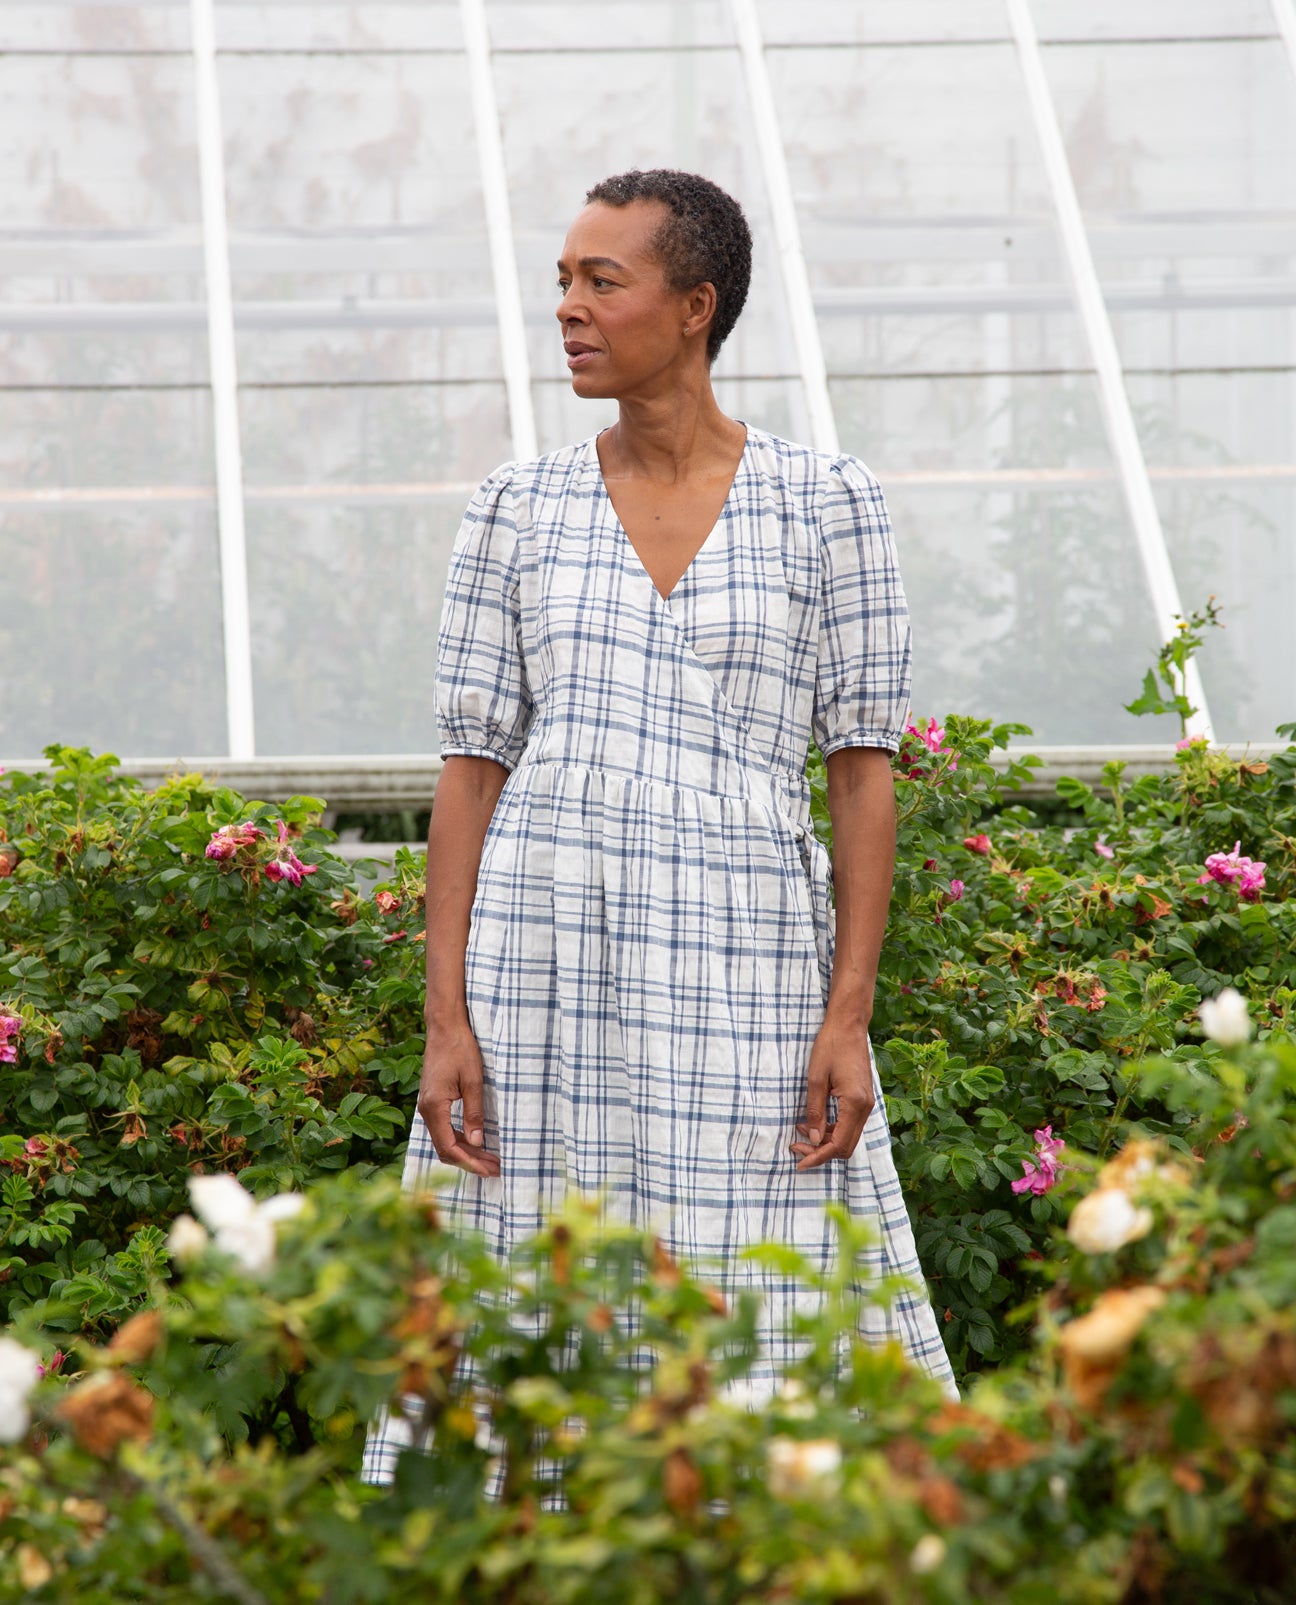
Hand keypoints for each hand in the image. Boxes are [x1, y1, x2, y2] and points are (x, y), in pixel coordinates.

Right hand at [417, 1015, 499, 1177]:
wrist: (445, 1027)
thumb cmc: (460, 1049)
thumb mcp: (473, 1081)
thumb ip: (474, 1113)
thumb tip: (478, 1142)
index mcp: (434, 1106)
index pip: (449, 1147)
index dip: (469, 1162)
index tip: (489, 1169)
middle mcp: (426, 1110)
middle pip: (445, 1149)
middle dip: (470, 1161)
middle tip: (495, 1168)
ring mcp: (428, 1106)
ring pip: (444, 1140)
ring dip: (466, 1152)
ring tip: (490, 1159)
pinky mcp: (433, 1102)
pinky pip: (444, 1129)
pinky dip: (460, 1140)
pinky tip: (476, 1142)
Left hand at [790, 1016, 875, 1171]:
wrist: (849, 1025)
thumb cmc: (831, 1046)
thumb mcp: (816, 1078)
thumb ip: (815, 1111)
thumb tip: (812, 1139)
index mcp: (855, 1104)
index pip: (838, 1144)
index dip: (818, 1156)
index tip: (800, 1163)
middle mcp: (866, 1107)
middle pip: (846, 1146)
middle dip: (821, 1152)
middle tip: (796, 1147)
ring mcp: (867, 1104)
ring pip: (848, 1137)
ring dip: (825, 1140)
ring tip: (800, 1131)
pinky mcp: (863, 1099)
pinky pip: (850, 1124)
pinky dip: (833, 1129)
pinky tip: (813, 1122)